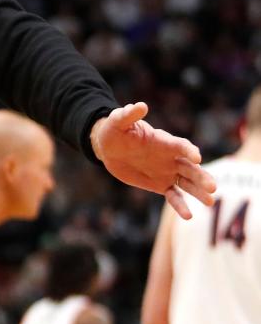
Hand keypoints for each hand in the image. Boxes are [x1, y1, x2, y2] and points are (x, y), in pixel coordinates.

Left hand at [90, 102, 215, 219]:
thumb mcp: (118, 122)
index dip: (188, 150)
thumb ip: (129, 115)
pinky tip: (189, 216)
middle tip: (213, 187)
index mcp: (163, 142)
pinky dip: (180, 205)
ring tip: (211, 202)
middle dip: (201, 176)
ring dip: (198, 192)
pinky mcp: (160, 185)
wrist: (110, 148)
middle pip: (190, 167)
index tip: (196, 157)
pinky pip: (173, 196)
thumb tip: (140, 106)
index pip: (180, 146)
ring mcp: (167, 172)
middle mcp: (170, 158)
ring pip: (187, 183)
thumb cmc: (116, 131)